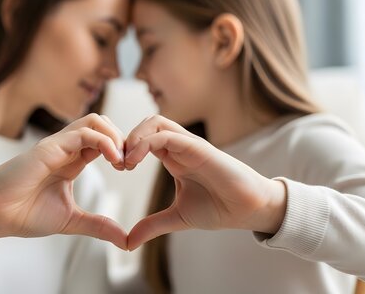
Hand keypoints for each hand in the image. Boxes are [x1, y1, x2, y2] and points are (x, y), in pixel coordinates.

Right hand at [0, 114, 127, 248]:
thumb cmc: (25, 214)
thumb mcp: (72, 220)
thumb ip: (98, 225)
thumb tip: (125, 240)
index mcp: (72, 160)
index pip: (103, 141)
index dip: (121, 149)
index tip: (129, 168)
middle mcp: (67, 148)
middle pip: (102, 124)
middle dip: (122, 138)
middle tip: (129, 162)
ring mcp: (58, 145)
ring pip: (95, 121)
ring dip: (115, 136)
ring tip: (122, 160)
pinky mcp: (50, 147)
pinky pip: (83, 132)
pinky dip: (104, 141)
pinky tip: (113, 159)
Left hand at [124, 115, 286, 250]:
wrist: (248, 210)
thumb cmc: (218, 208)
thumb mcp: (177, 217)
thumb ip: (152, 225)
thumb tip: (128, 242)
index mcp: (174, 157)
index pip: (144, 138)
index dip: (126, 149)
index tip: (115, 168)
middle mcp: (180, 146)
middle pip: (147, 124)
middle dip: (126, 138)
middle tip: (116, 163)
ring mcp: (189, 144)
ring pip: (155, 122)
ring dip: (134, 137)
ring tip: (124, 161)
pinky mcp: (197, 147)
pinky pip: (166, 135)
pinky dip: (145, 143)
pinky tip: (133, 162)